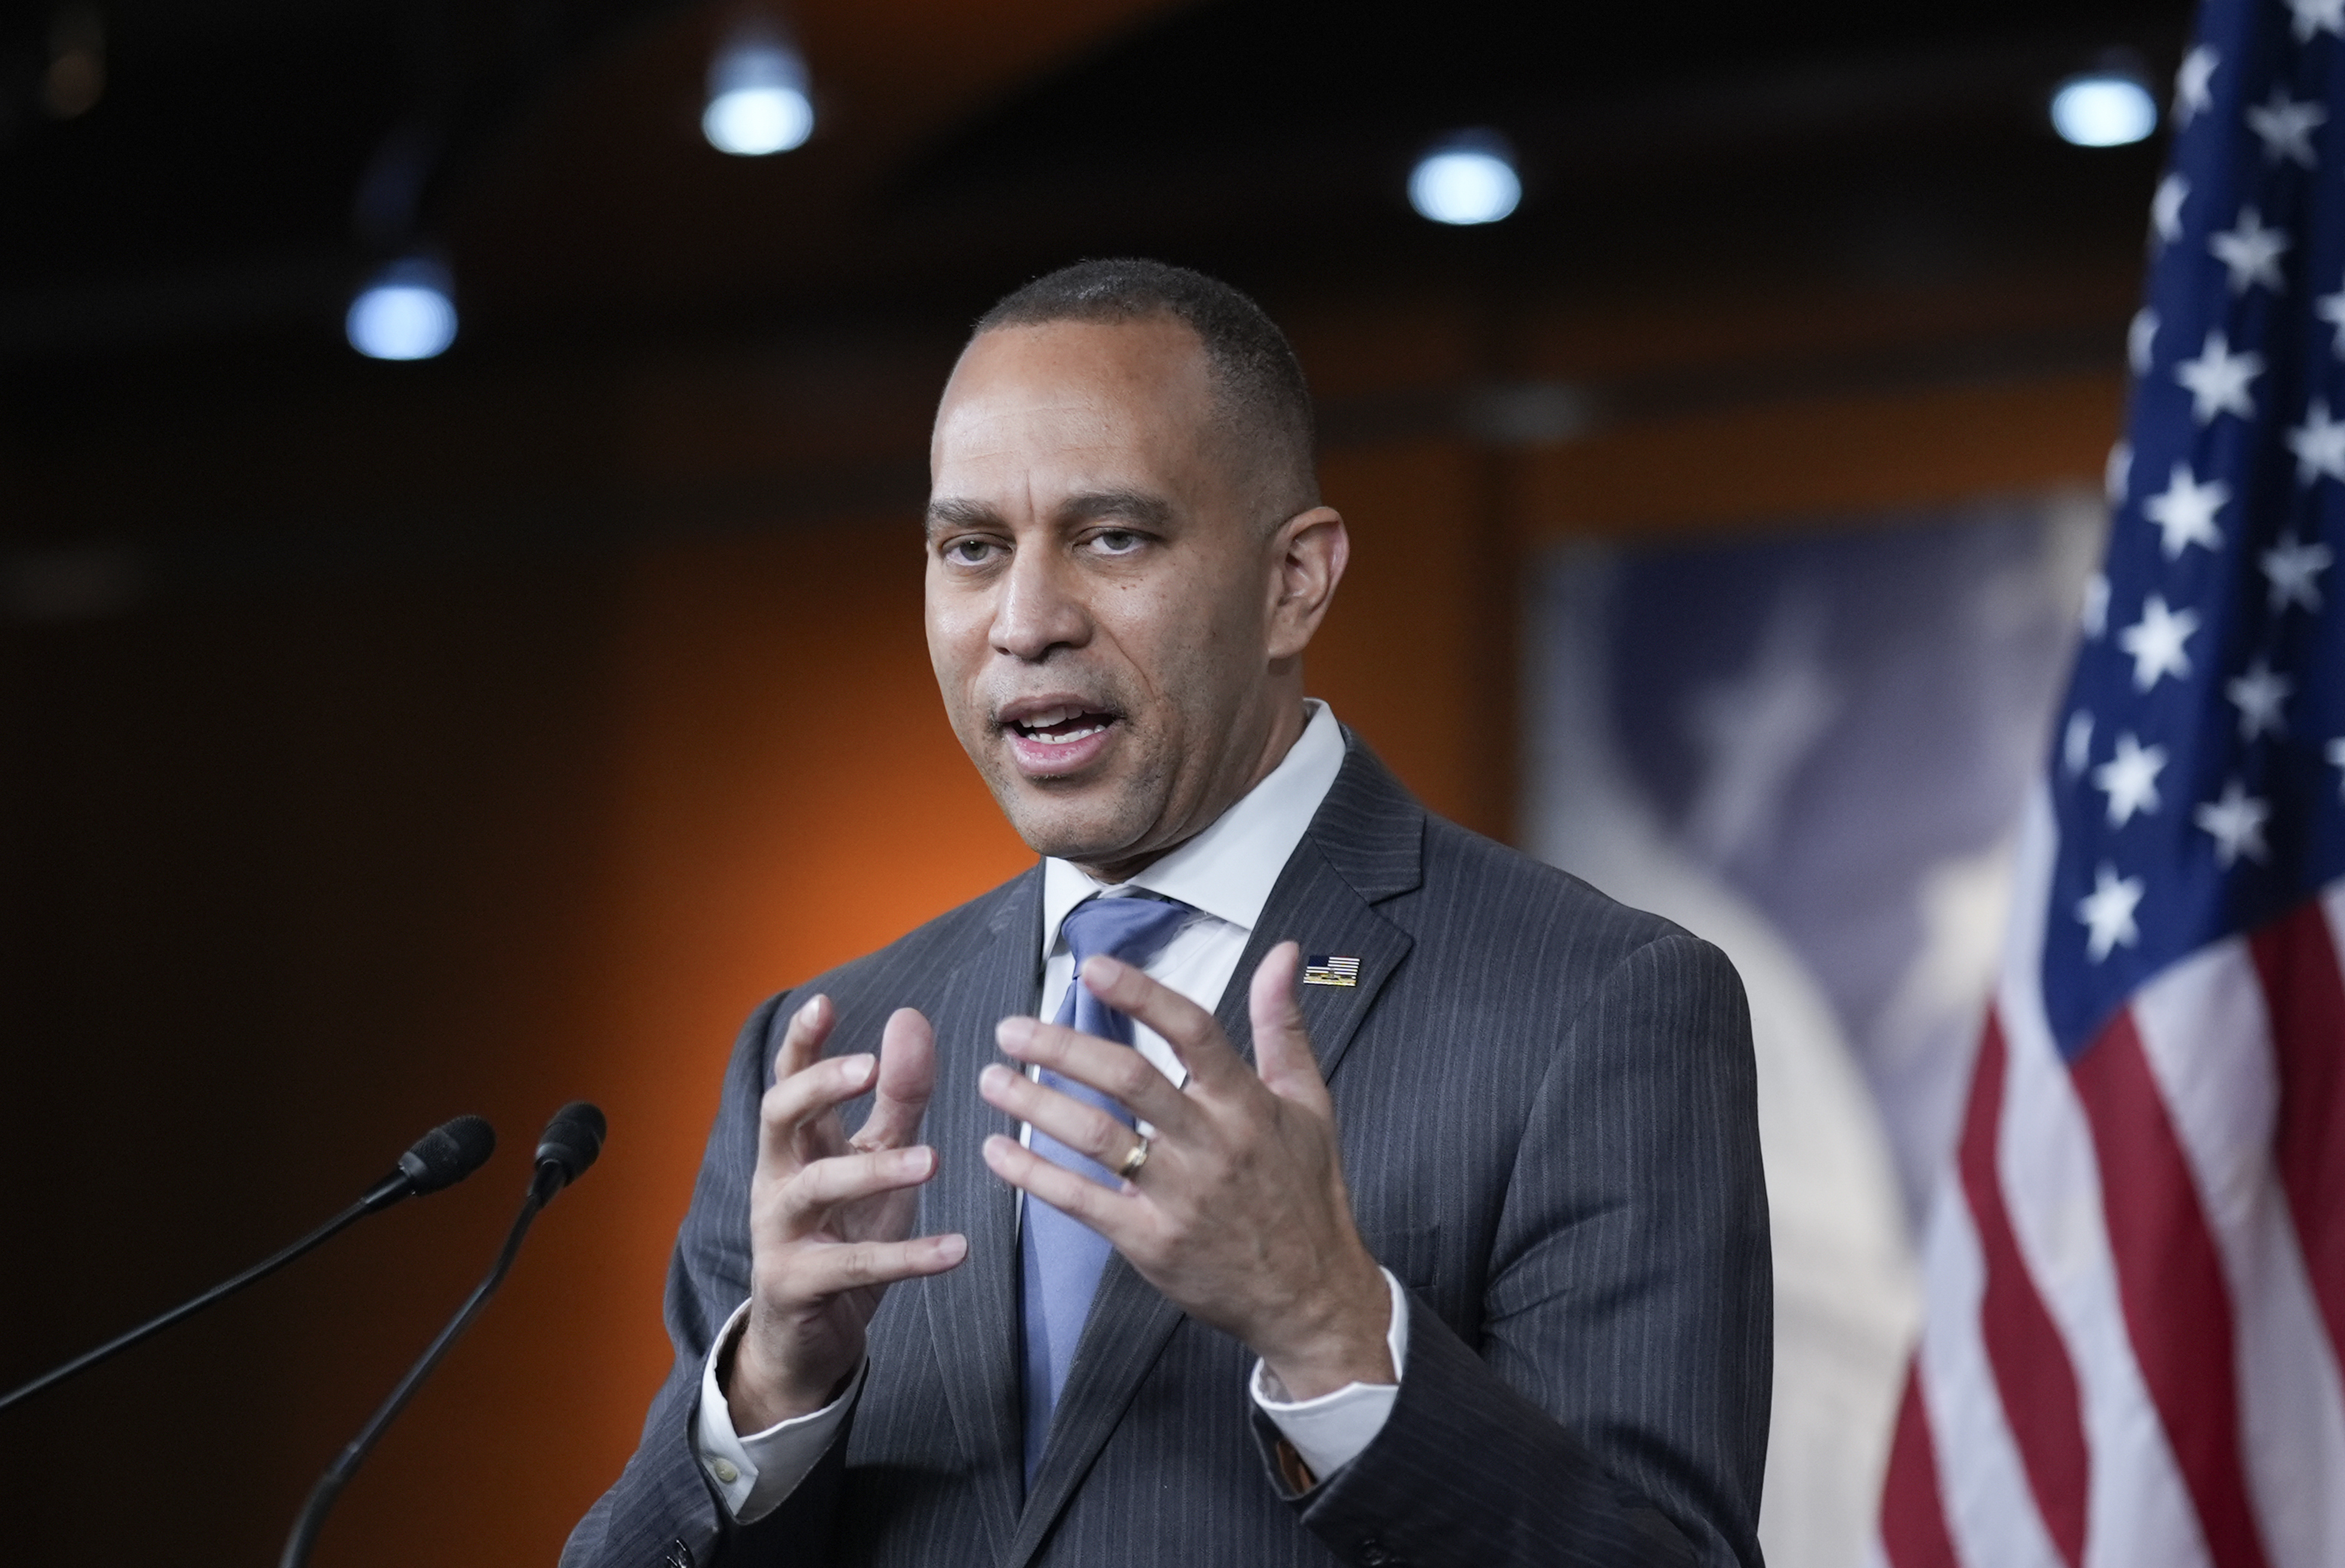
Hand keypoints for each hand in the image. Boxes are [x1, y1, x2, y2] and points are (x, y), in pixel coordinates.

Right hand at [730, 996, 967, 1430]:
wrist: (805, 1337)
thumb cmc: (842, 1232)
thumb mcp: (875, 1158)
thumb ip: (897, 1094)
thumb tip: (910, 1016)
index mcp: (795, 1145)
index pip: (788, 1080)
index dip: (802, 1043)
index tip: (824, 1002)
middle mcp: (778, 1180)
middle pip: (778, 1118)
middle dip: (818, 1087)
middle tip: (867, 1068)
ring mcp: (781, 1234)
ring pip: (815, 1190)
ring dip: (873, 1170)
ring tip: (933, 1160)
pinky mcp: (798, 1285)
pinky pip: (853, 1267)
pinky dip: (908, 1256)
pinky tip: (957, 1249)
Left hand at [977, 941, 1391, 1399]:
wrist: (1310, 1297)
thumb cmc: (1305, 1192)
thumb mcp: (1309, 1102)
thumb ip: (1283, 1024)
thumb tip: (1283, 954)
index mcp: (1246, 1103)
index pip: (1191, 1031)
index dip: (1141, 995)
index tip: (1092, 968)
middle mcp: (1212, 1144)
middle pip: (1129, 1079)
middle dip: (1062, 1047)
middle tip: (1011, 1029)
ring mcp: (1179, 1195)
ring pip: (1096, 1137)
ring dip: (1035, 1104)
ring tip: (993, 1080)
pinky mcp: (1151, 1242)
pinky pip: (1081, 1201)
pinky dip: (1034, 1175)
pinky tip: (998, 1152)